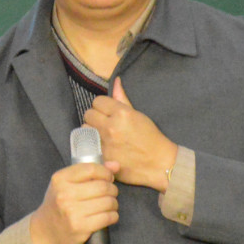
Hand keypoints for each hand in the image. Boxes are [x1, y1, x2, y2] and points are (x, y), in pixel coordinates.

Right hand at [27, 161, 120, 243]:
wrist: (45, 231)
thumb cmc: (58, 204)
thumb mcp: (66, 184)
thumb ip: (90, 172)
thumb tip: (116, 165)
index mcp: (60, 179)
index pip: (91, 169)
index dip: (106, 172)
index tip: (108, 178)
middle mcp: (64, 194)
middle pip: (103, 186)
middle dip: (112, 189)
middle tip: (111, 193)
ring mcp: (72, 212)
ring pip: (108, 202)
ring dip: (113, 203)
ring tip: (109, 205)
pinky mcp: (80, 227)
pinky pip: (107, 217)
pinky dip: (113, 216)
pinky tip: (108, 216)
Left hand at [84, 77, 178, 192]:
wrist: (159, 163)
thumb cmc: (151, 138)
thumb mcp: (138, 114)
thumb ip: (122, 98)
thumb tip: (115, 81)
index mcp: (121, 113)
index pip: (98, 101)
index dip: (102, 106)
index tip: (107, 112)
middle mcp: (111, 126)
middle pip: (88, 114)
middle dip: (95, 117)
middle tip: (104, 123)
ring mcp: (105, 142)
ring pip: (85, 129)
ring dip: (91, 131)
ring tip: (102, 135)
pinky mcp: (102, 157)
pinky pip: (88, 145)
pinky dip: (93, 145)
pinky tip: (102, 146)